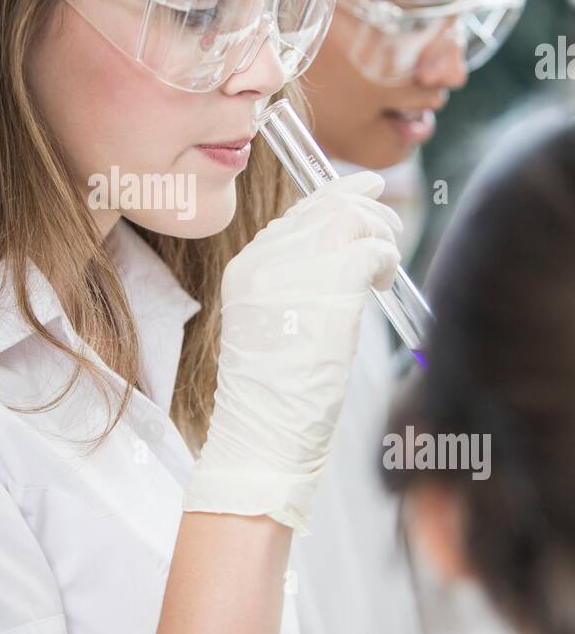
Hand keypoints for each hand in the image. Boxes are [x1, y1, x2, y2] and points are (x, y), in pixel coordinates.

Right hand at [183, 172, 402, 531]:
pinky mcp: (328, 291)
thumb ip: (292, 283)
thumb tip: (336, 251)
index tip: (364, 198)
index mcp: (245, 269)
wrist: (265, 435)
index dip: (334, 200)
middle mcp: (263, 262)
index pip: (296, 214)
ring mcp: (293, 273)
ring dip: (381, 233)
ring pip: (350, 219)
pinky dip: (386, 260)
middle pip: (324, 206)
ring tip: (386, 264)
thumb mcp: (271, 326)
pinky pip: (370, 250)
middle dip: (365, 209)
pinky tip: (384, 284)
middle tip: (388, 231)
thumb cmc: (276, 396)